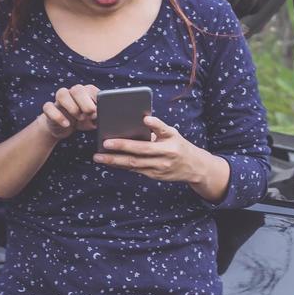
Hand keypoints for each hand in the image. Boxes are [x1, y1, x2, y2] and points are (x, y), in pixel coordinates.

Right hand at [40, 85, 98, 140]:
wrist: (63, 127)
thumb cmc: (83, 120)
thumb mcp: (94, 119)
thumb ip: (100, 116)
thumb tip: (105, 116)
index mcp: (86, 92)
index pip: (91, 89)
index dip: (96, 100)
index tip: (100, 111)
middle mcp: (72, 93)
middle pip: (77, 89)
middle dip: (85, 102)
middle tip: (90, 114)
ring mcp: (59, 100)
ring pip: (62, 93)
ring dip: (72, 106)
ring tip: (80, 118)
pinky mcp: (49, 109)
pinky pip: (49, 107)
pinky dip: (58, 116)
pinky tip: (67, 124)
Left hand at [92, 113, 208, 183]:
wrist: (194, 168)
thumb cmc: (179, 146)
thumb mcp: (174, 134)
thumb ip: (159, 128)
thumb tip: (141, 120)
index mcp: (171, 142)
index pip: (162, 131)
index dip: (155, 125)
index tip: (146, 118)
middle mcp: (166, 155)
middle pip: (141, 151)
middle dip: (122, 146)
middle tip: (105, 143)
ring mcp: (160, 168)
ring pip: (134, 164)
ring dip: (115, 160)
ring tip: (99, 157)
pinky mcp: (155, 176)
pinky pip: (135, 170)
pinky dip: (121, 166)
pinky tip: (109, 162)